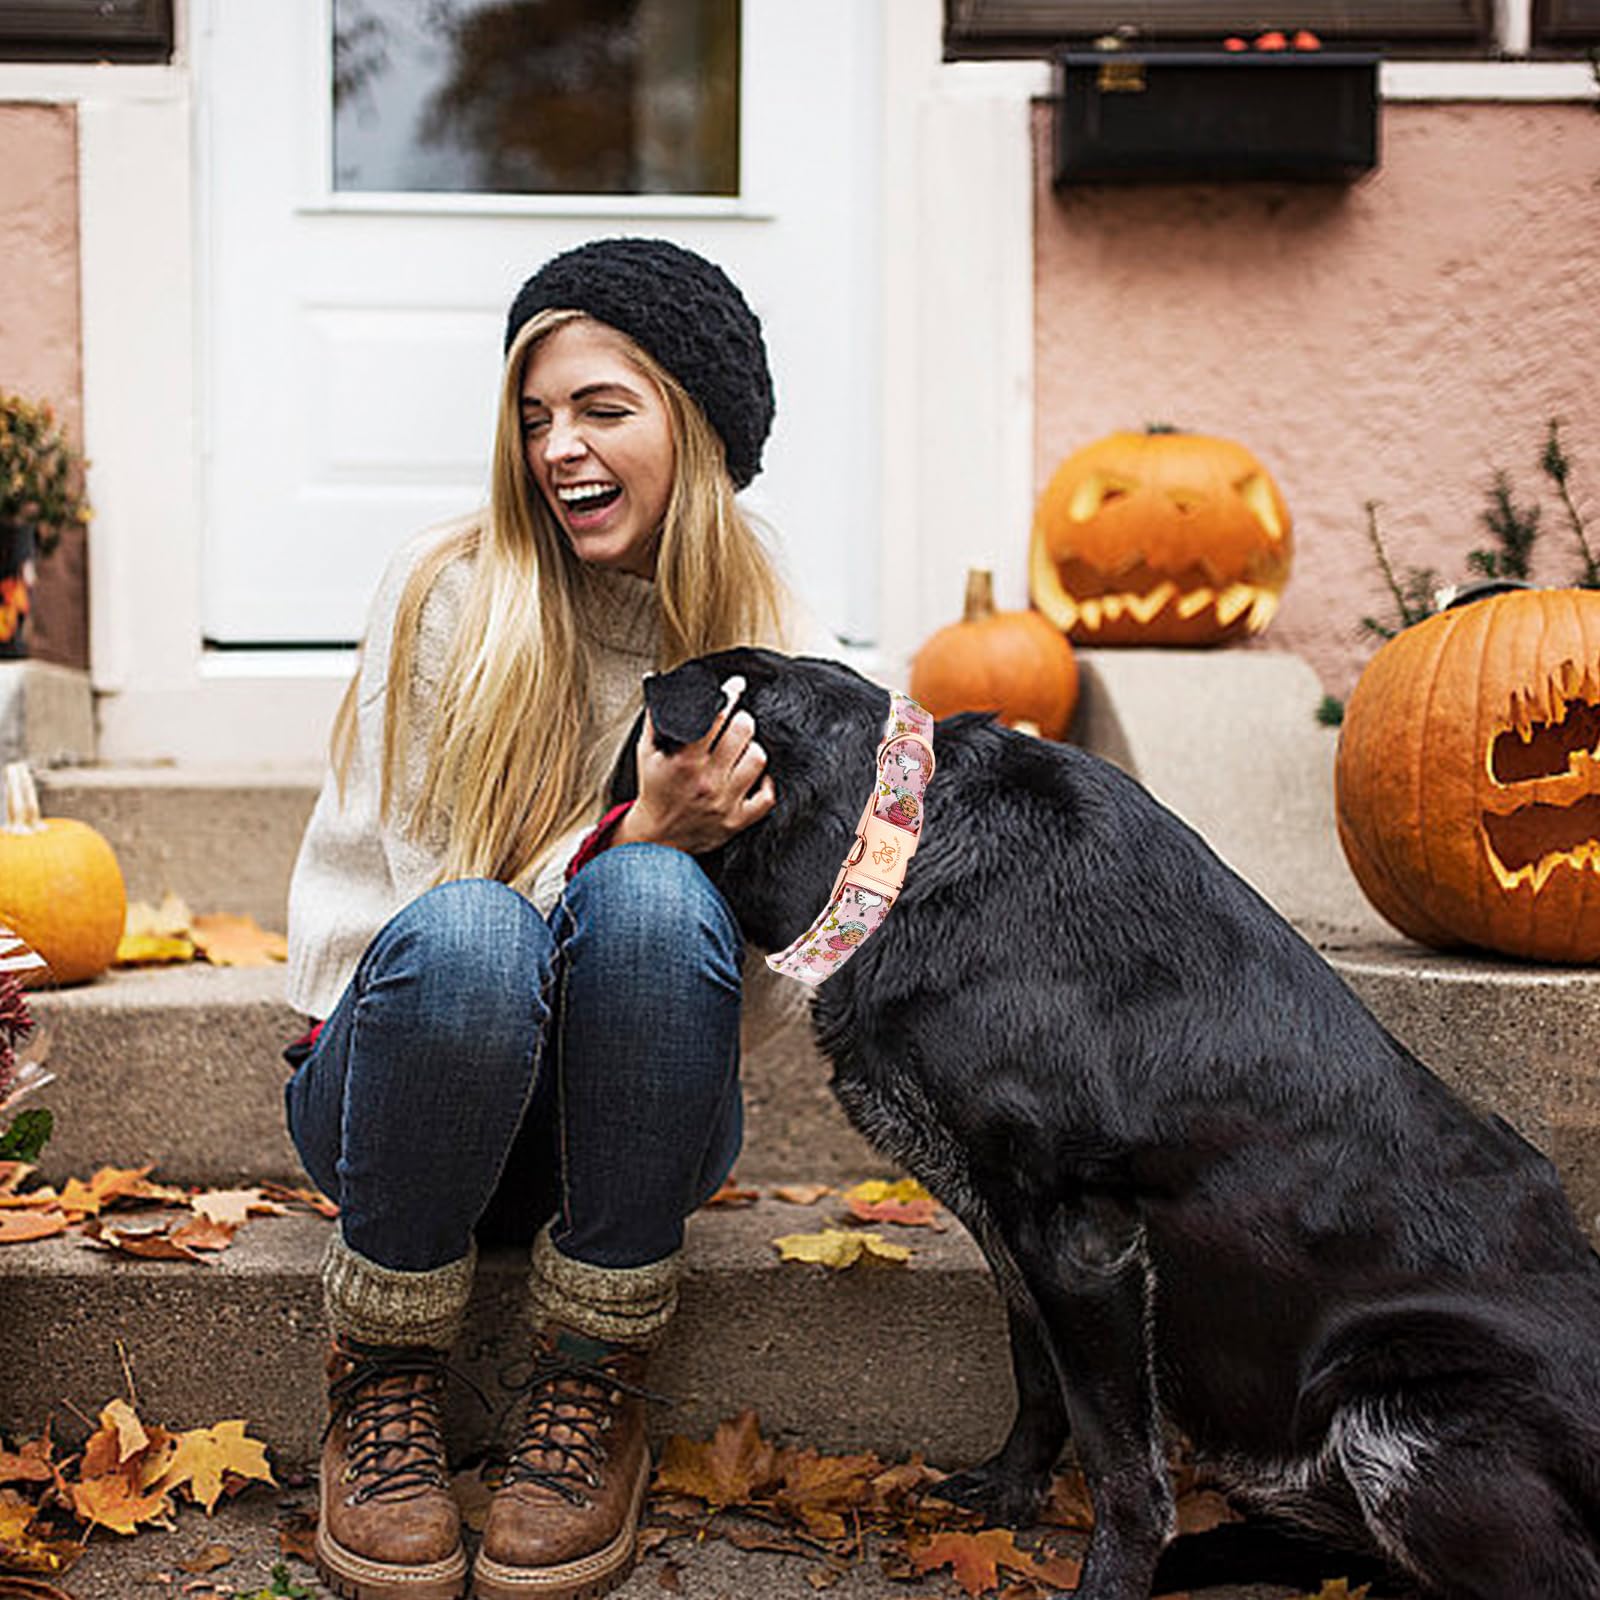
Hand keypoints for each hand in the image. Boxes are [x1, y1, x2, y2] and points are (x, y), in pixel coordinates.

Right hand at [614, 677, 775, 852]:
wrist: (656, 839)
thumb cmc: (654, 791)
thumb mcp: (647, 753)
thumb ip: (655, 718)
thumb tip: (657, 683)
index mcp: (685, 761)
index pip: (716, 717)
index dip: (729, 695)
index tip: (736, 686)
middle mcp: (708, 781)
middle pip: (743, 732)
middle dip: (740, 720)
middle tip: (736, 721)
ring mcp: (726, 802)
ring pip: (758, 759)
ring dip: (752, 748)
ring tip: (742, 748)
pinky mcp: (738, 821)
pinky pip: (767, 796)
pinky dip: (765, 783)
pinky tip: (753, 775)